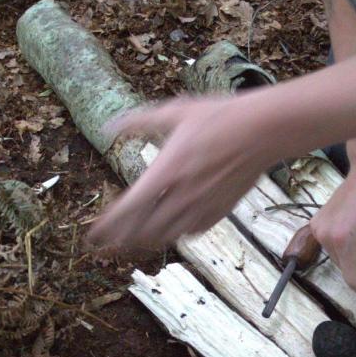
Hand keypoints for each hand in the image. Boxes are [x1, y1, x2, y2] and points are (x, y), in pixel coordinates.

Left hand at [86, 95, 278, 250]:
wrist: (263, 131)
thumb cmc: (220, 117)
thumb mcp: (174, 112)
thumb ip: (138, 122)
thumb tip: (109, 127)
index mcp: (166, 171)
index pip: (127, 210)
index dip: (106, 226)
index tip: (93, 235)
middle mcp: (181, 195)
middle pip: (143, 231)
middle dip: (121, 239)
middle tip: (108, 243)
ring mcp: (202, 206)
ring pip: (166, 236)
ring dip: (146, 240)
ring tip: (134, 241)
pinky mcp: (219, 212)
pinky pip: (191, 232)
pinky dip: (176, 234)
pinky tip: (171, 228)